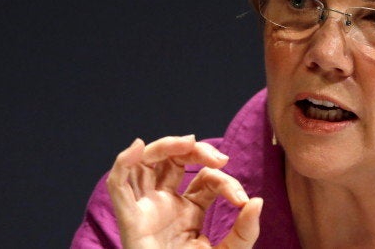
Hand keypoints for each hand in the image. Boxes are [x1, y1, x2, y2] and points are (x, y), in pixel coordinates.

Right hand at [106, 135, 262, 248]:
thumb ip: (245, 230)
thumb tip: (257, 201)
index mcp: (188, 211)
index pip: (205, 179)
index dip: (225, 181)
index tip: (242, 198)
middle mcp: (165, 204)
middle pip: (172, 161)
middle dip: (195, 150)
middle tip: (219, 157)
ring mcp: (147, 209)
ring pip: (146, 164)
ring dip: (164, 146)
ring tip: (188, 143)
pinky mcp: (130, 220)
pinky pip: (118, 186)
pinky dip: (123, 163)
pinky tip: (136, 148)